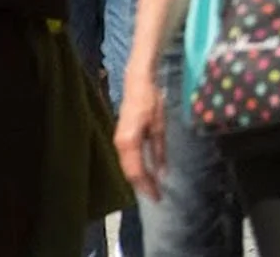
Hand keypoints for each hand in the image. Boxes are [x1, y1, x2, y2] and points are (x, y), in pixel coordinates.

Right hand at [116, 64, 166, 201]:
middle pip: (130, 173)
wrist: (137, 83)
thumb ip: (159, 151)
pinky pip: (126, 160)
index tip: (158, 197)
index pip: (137, 172)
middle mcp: (120, 145)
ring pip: (127, 168)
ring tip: (151, 189)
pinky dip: (134, 170)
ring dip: (138, 180)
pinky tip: (144, 175)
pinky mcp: (120, 139)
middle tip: (156, 196)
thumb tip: (162, 173)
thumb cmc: (151, 102)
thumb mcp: (160, 127)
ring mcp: (118, 142)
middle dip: (142, 186)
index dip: (147, 186)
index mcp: (129, 142)